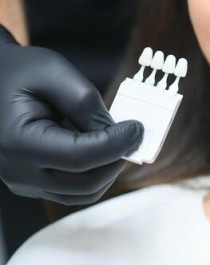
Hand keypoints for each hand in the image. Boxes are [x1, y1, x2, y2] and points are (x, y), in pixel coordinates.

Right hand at [0, 25, 143, 204]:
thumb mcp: (53, 72)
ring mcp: (25, 182)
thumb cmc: (17, 72)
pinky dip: (97, 174)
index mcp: (18, 142)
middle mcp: (18, 171)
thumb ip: (86, 103)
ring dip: (110, 170)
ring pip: (84, 193)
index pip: (80, 157)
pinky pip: (75, 190)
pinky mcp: (35, 184)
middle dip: (117, 159)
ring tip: (117, 141)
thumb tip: (116, 134)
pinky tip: (102, 150)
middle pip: (86, 183)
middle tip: (133, 135)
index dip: (116, 145)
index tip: (137, 128)